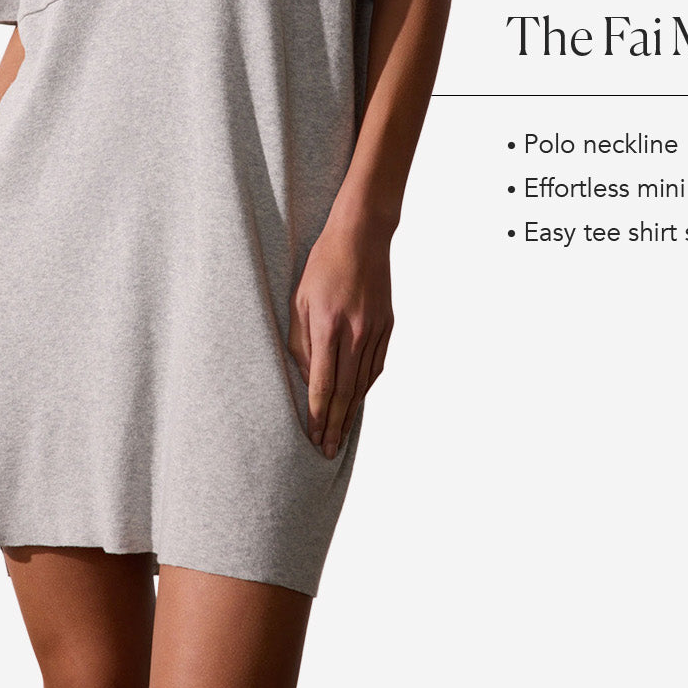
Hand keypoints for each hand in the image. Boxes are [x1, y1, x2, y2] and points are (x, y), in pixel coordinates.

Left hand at [288, 217, 393, 459]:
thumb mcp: (299, 301)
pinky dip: (366, 388)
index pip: (321, 384)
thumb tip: (305, 376)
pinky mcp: (388, 326)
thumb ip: (301, 342)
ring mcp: (375, 331)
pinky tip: (357, 401)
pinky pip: (376, 366)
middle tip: (328, 451)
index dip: (317, 416)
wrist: (362, 236)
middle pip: (344, 392)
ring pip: (363, 383)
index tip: (312, 438)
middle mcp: (355, 333)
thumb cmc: (323, 265)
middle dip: (335, 425)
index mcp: (328, 327)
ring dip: (351, 412)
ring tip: (341, 435)